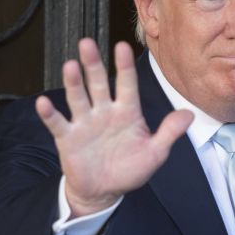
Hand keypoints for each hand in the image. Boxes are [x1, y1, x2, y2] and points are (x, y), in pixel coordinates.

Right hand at [35, 39, 192, 216]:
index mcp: (127, 112)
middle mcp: (104, 112)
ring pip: (78, 98)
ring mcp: (85, 123)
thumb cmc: (130, 169)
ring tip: (70, 66)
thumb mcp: (155, 153)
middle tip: (87, 43)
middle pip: (98, 84)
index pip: (127, 85)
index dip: (125, 66)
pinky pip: (58, 123)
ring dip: (73, 83)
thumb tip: (189, 115)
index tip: (122, 46)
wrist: (105, 191)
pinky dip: (50, 114)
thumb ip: (169, 133)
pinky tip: (44, 102)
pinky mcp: (68, 138)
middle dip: (93, 64)